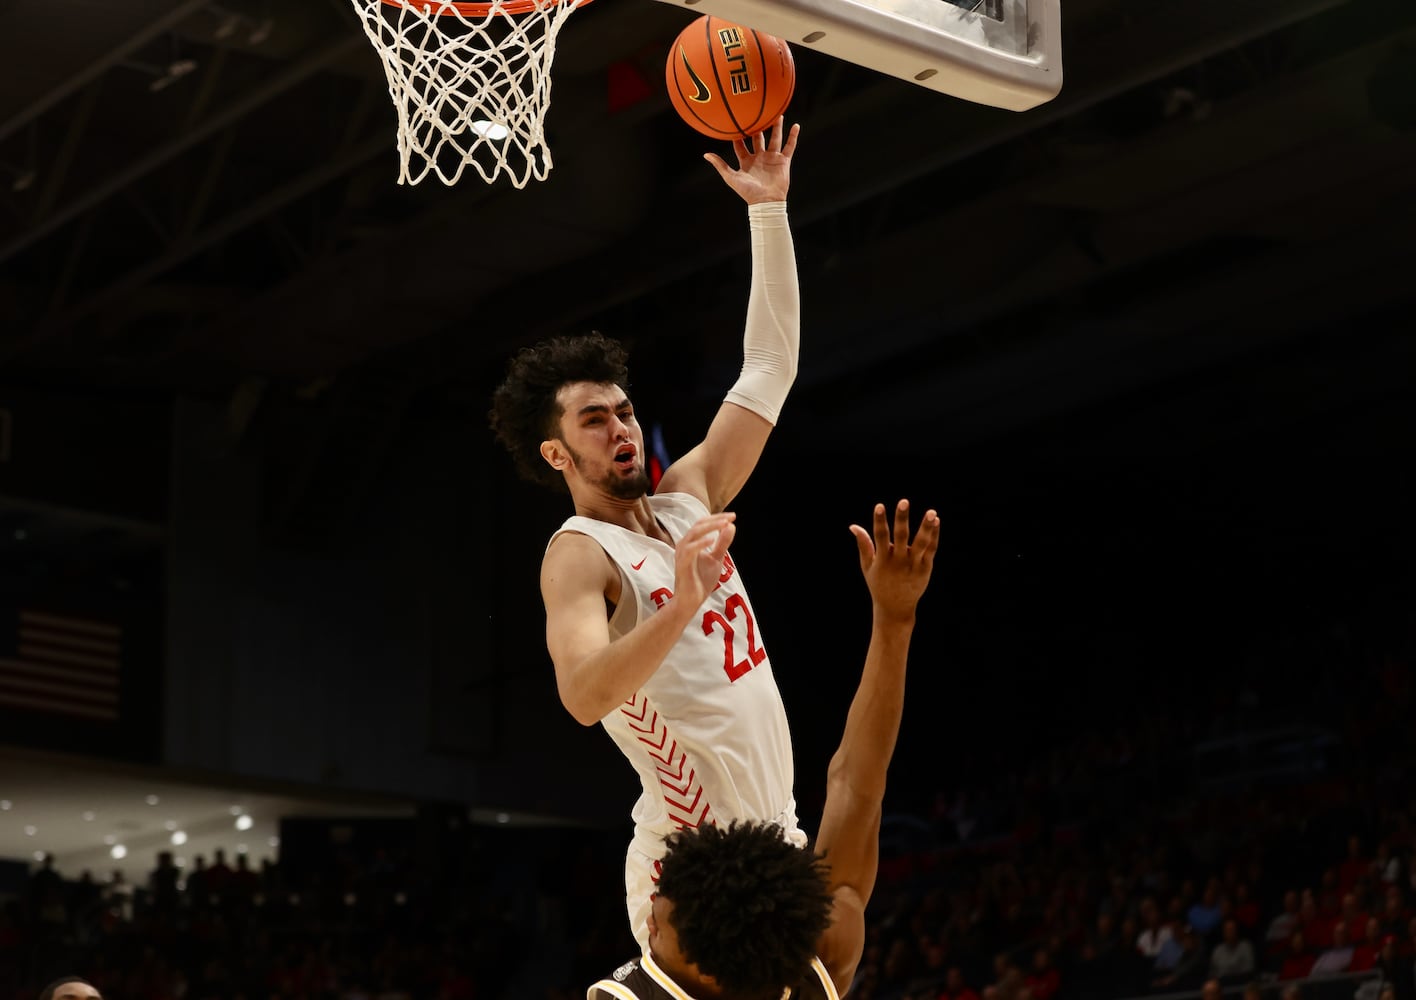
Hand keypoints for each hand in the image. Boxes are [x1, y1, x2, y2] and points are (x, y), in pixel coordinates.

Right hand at [673, 512, 736, 611]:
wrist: (690, 601)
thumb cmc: (700, 580)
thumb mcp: (716, 559)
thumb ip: (722, 543)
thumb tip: (731, 526)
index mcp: (691, 542)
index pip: (702, 523)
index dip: (717, 518)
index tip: (732, 516)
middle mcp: (684, 544)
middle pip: (699, 524)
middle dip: (716, 519)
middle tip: (731, 517)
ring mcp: (682, 553)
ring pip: (694, 533)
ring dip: (710, 527)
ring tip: (724, 524)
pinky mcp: (682, 564)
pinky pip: (690, 550)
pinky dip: (701, 543)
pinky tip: (712, 540)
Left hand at [703, 117, 799, 204]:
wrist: (766, 202)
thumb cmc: (748, 192)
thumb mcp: (730, 177)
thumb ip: (719, 165)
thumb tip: (705, 154)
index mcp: (746, 161)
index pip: (740, 145)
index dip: (738, 135)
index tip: (736, 122)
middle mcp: (759, 158)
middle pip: (758, 138)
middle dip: (757, 127)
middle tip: (756, 113)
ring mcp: (772, 158)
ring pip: (775, 138)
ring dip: (776, 127)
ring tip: (777, 114)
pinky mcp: (783, 161)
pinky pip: (790, 146)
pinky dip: (793, 136)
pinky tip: (796, 126)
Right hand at [849, 500, 938, 620]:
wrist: (895, 608)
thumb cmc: (878, 584)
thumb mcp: (867, 566)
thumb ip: (863, 545)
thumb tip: (853, 526)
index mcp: (882, 560)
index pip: (879, 537)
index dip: (879, 521)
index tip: (879, 506)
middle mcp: (898, 561)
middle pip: (901, 537)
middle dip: (902, 519)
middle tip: (903, 502)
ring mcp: (913, 565)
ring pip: (921, 543)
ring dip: (926, 527)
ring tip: (931, 512)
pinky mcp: (925, 568)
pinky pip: (931, 549)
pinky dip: (934, 536)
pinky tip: (936, 521)